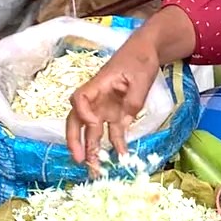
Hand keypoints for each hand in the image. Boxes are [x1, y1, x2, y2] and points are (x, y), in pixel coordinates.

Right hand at [66, 42, 159, 169]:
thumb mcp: (141, 78)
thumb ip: (133, 102)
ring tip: (94, 169)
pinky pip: (112, 132)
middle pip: (77, 120)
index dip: (82, 113)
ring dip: (91, 149)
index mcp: (98, 84)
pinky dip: (114, 146)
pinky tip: (119, 159)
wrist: (146, 51)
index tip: (94, 124)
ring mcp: (105, 107)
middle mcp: (97, 98)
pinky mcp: (116, 113)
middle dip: (75, 140)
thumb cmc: (140, 59)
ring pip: (92, 131)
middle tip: (79, 159)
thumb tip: (125, 122)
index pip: (79, 99)